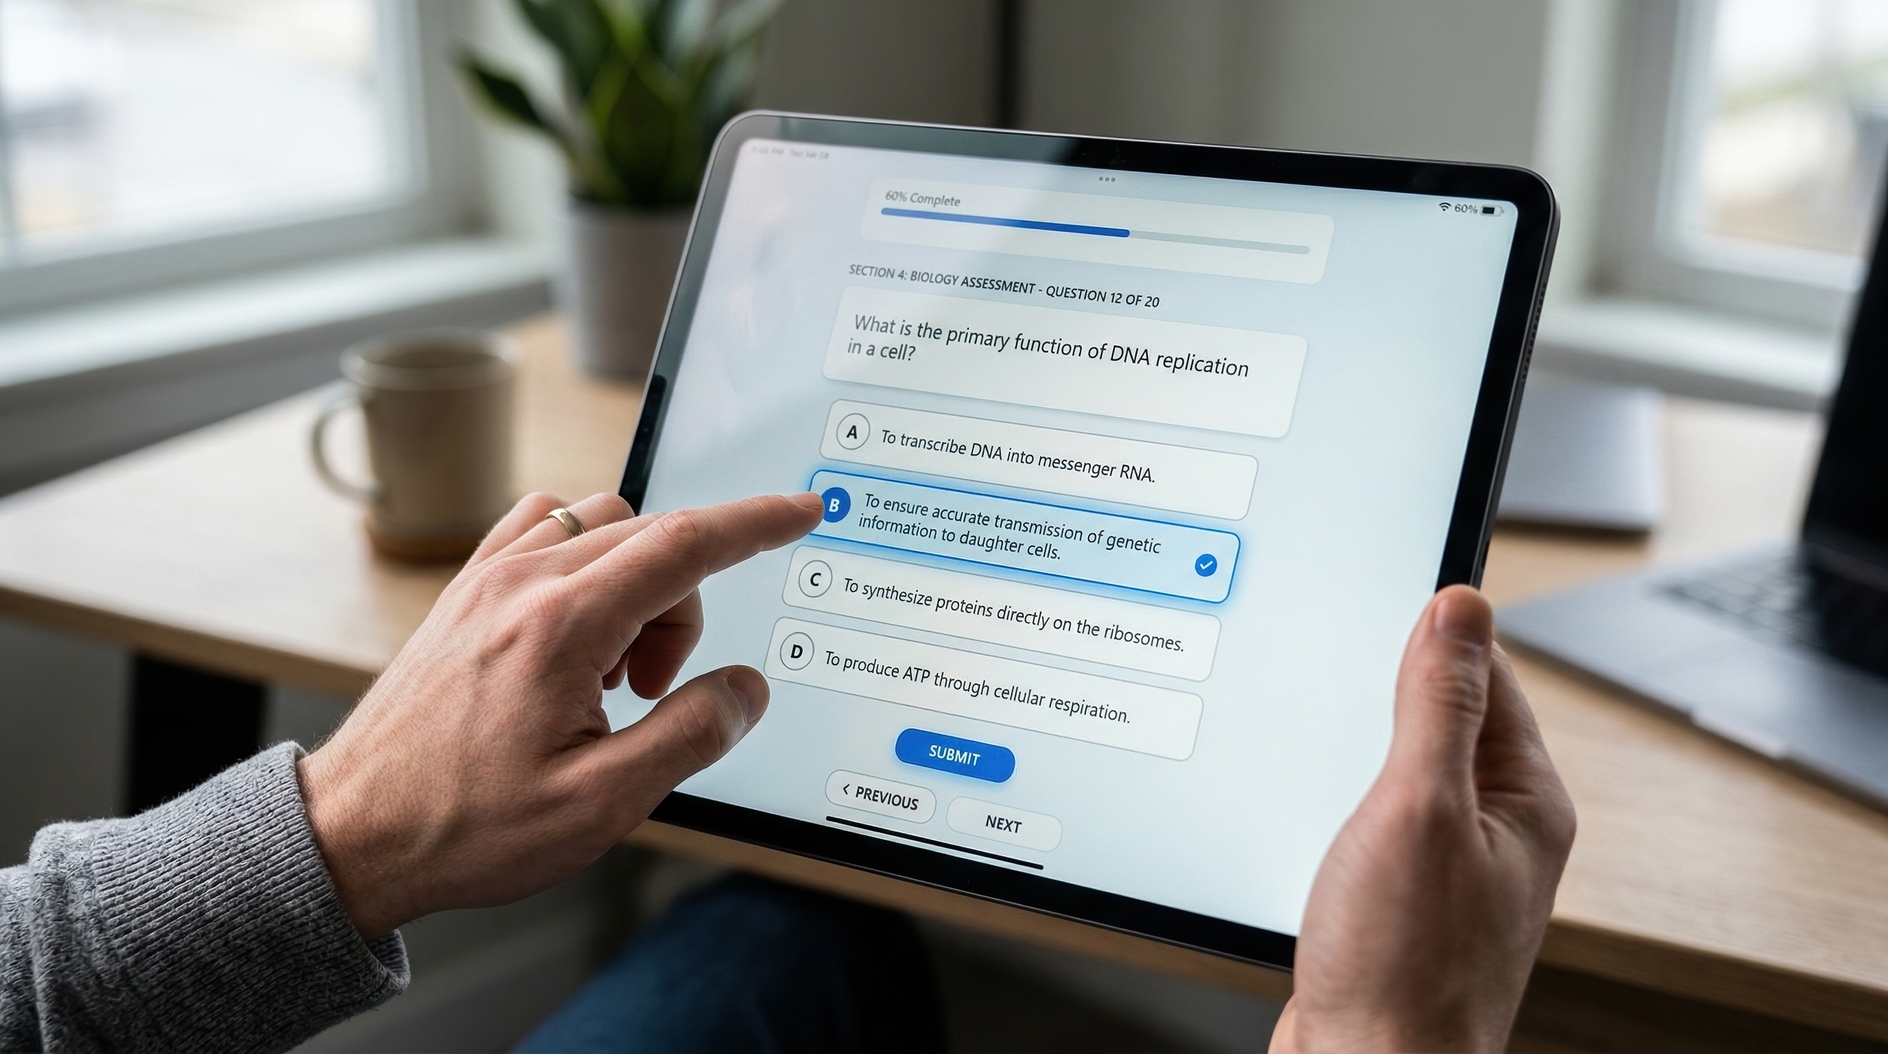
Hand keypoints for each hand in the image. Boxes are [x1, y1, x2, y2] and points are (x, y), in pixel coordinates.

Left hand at [298, 490, 822, 938]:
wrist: (353, 834)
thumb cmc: (464, 828)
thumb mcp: (600, 805)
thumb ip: (688, 736)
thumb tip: (745, 689)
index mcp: (561, 627)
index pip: (685, 544)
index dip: (756, 523)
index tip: (802, 511)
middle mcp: (521, 584)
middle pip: (652, 539)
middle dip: (686, 607)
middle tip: (653, 695)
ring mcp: (487, 579)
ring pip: (603, 528)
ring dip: (636, 585)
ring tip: (609, 677)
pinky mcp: (466, 591)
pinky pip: (547, 532)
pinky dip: (587, 565)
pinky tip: (575, 635)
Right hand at [1270, 586, 1576, 1052]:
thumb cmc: (1403, 969)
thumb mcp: (1418, 809)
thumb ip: (1438, 702)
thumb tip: (1460, 603)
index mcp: (1523, 799)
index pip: (1486, 671)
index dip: (1428, 629)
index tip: (1368, 597)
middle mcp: (1495, 830)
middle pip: (1439, 714)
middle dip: (1378, 685)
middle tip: (1322, 667)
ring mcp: (1445, 867)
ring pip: (1396, 768)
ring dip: (1348, 746)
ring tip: (1307, 738)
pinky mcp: (1397, 899)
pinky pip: (1368, 818)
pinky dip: (1330, 800)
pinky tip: (1297, 804)